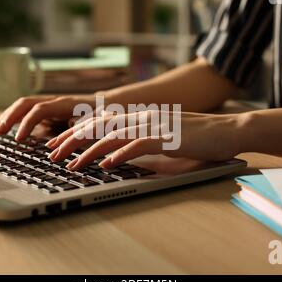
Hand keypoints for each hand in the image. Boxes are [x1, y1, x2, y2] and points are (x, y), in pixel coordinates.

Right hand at [0, 94, 95, 140]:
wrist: (107, 104)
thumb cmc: (103, 115)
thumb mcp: (96, 121)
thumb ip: (82, 126)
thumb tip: (66, 132)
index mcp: (65, 103)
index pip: (39, 110)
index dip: (27, 123)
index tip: (19, 138)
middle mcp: (54, 101)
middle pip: (26, 103)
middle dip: (10, 116)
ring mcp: (49, 105)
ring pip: (24, 106)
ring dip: (8, 116)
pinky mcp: (48, 111)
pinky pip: (27, 112)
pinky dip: (14, 118)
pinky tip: (1, 125)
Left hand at [45, 111, 243, 169]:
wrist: (229, 130)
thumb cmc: (197, 138)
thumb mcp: (163, 137)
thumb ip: (139, 142)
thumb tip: (117, 154)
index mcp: (140, 116)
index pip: (100, 122)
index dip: (76, 132)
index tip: (57, 144)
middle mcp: (143, 117)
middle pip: (100, 126)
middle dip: (72, 140)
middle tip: (52, 154)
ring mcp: (155, 126)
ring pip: (114, 135)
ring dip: (89, 150)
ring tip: (71, 164)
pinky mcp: (168, 137)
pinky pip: (139, 145)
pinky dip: (120, 154)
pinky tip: (106, 165)